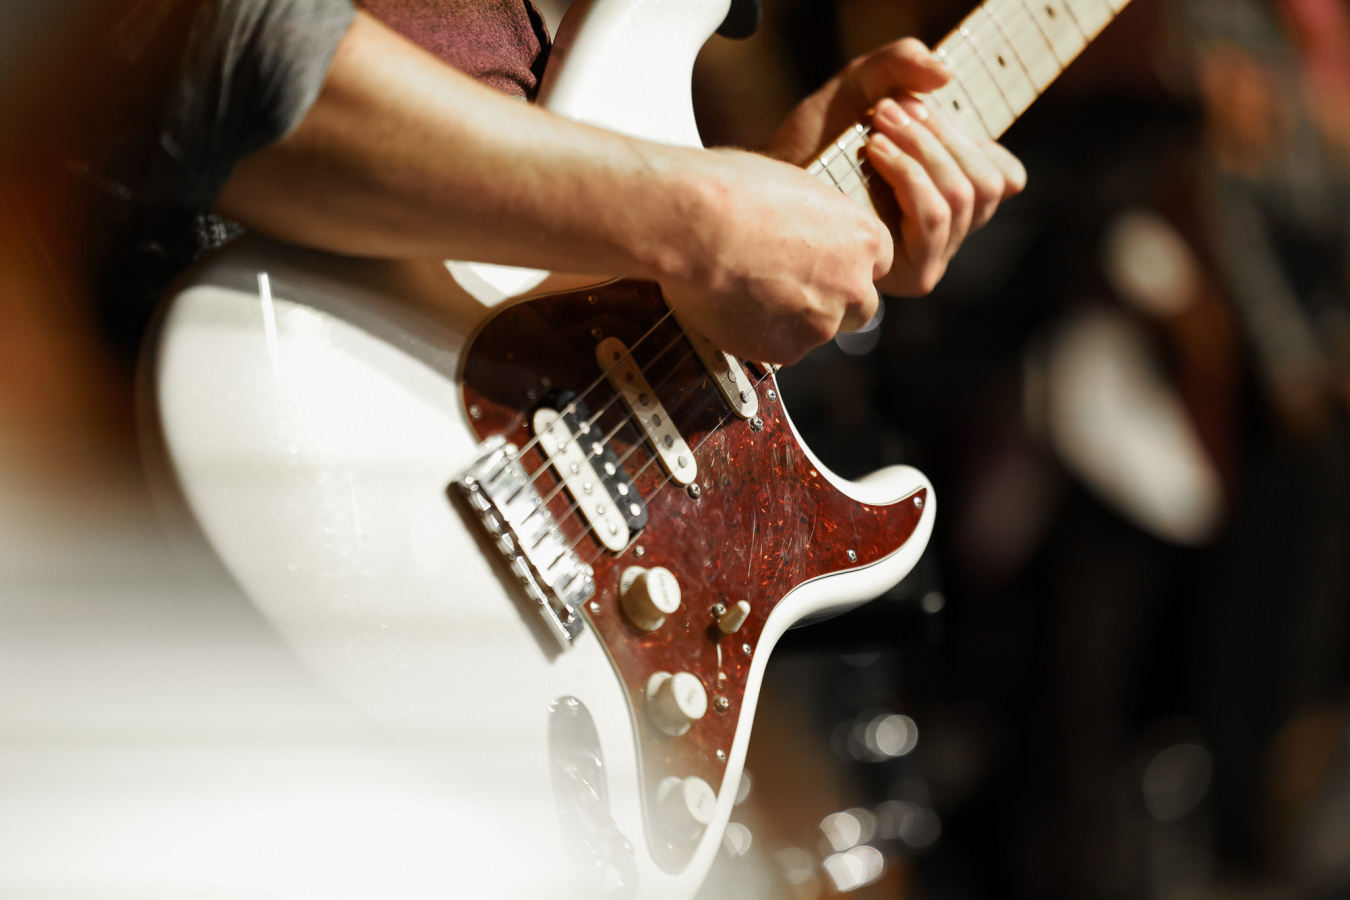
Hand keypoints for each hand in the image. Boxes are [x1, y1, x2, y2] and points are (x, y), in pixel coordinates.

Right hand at [659, 148, 891, 365]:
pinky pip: (781, 348)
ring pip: (817, 329)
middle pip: (860, 306)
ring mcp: (821, 323)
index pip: (878, 262)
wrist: (692, 227)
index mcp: (862, 237)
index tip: (823, 260)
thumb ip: (811, 216)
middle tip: (790, 285)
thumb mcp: (789, 183)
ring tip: (749, 292)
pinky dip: (762, 335)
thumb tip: (799, 219)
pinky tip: (733, 307)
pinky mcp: (785, 350)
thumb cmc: (731, 191)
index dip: (848, 263)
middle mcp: (853, 285)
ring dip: (794, 319)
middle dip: (833, 300)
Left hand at [768, 38, 1026, 295]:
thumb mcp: (861, 86)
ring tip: (879, 129)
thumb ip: (901, 63)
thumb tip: (944, 74)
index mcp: (956, 197)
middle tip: (889, 111)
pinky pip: (934, 216)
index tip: (920, 109)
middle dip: (941, 137)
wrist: (772, 186)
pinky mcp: (913, 273)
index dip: (973, 140)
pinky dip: (910, 175)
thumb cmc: (816, 143)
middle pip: (986, 183)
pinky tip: (876, 154)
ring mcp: (934, 255)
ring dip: (923, 152)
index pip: (1005, 178)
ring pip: (963, 196)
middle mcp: (951, 232)